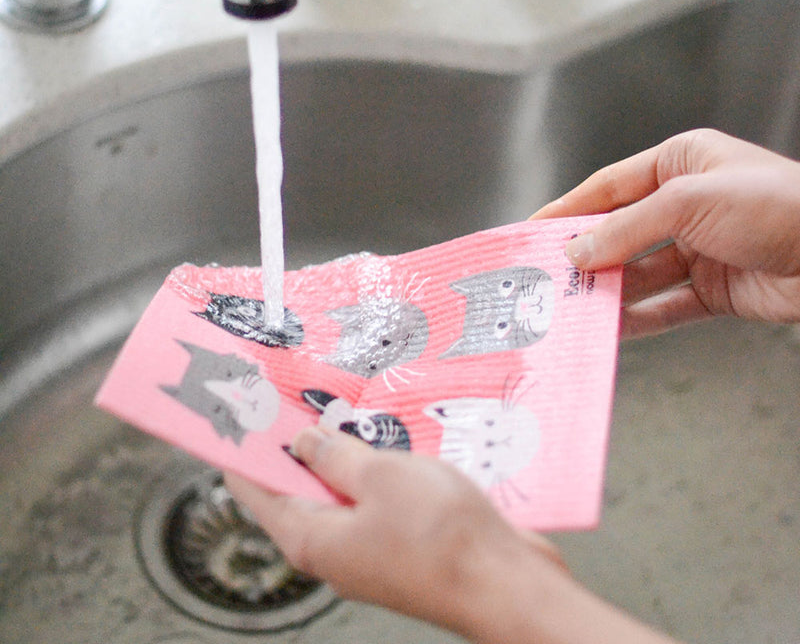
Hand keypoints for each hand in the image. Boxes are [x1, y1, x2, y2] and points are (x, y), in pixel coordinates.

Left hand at [226, 428, 677, 643]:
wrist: (506, 582)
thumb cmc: (441, 535)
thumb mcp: (379, 476)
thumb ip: (336, 456)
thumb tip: (304, 442)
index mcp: (311, 538)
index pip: (256, 488)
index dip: (242, 448)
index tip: (232, 413)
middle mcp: (332, 548)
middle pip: (296, 489)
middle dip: (293, 443)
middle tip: (288, 396)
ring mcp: (368, 547)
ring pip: (340, 491)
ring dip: (339, 453)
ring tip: (336, 409)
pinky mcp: (401, 542)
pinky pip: (374, 498)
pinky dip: (372, 468)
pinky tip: (385, 441)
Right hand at [530, 129, 799, 337]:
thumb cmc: (779, 205)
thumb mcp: (688, 202)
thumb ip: (626, 228)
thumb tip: (576, 252)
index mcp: (681, 163)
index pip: (609, 187)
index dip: (568, 209)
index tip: (532, 230)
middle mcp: (687, 203)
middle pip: (620, 232)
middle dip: (586, 255)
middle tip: (546, 276)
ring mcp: (701, 247)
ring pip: (639, 272)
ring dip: (608, 290)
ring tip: (572, 306)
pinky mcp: (715, 288)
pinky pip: (665, 304)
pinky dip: (639, 316)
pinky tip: (612, 326)